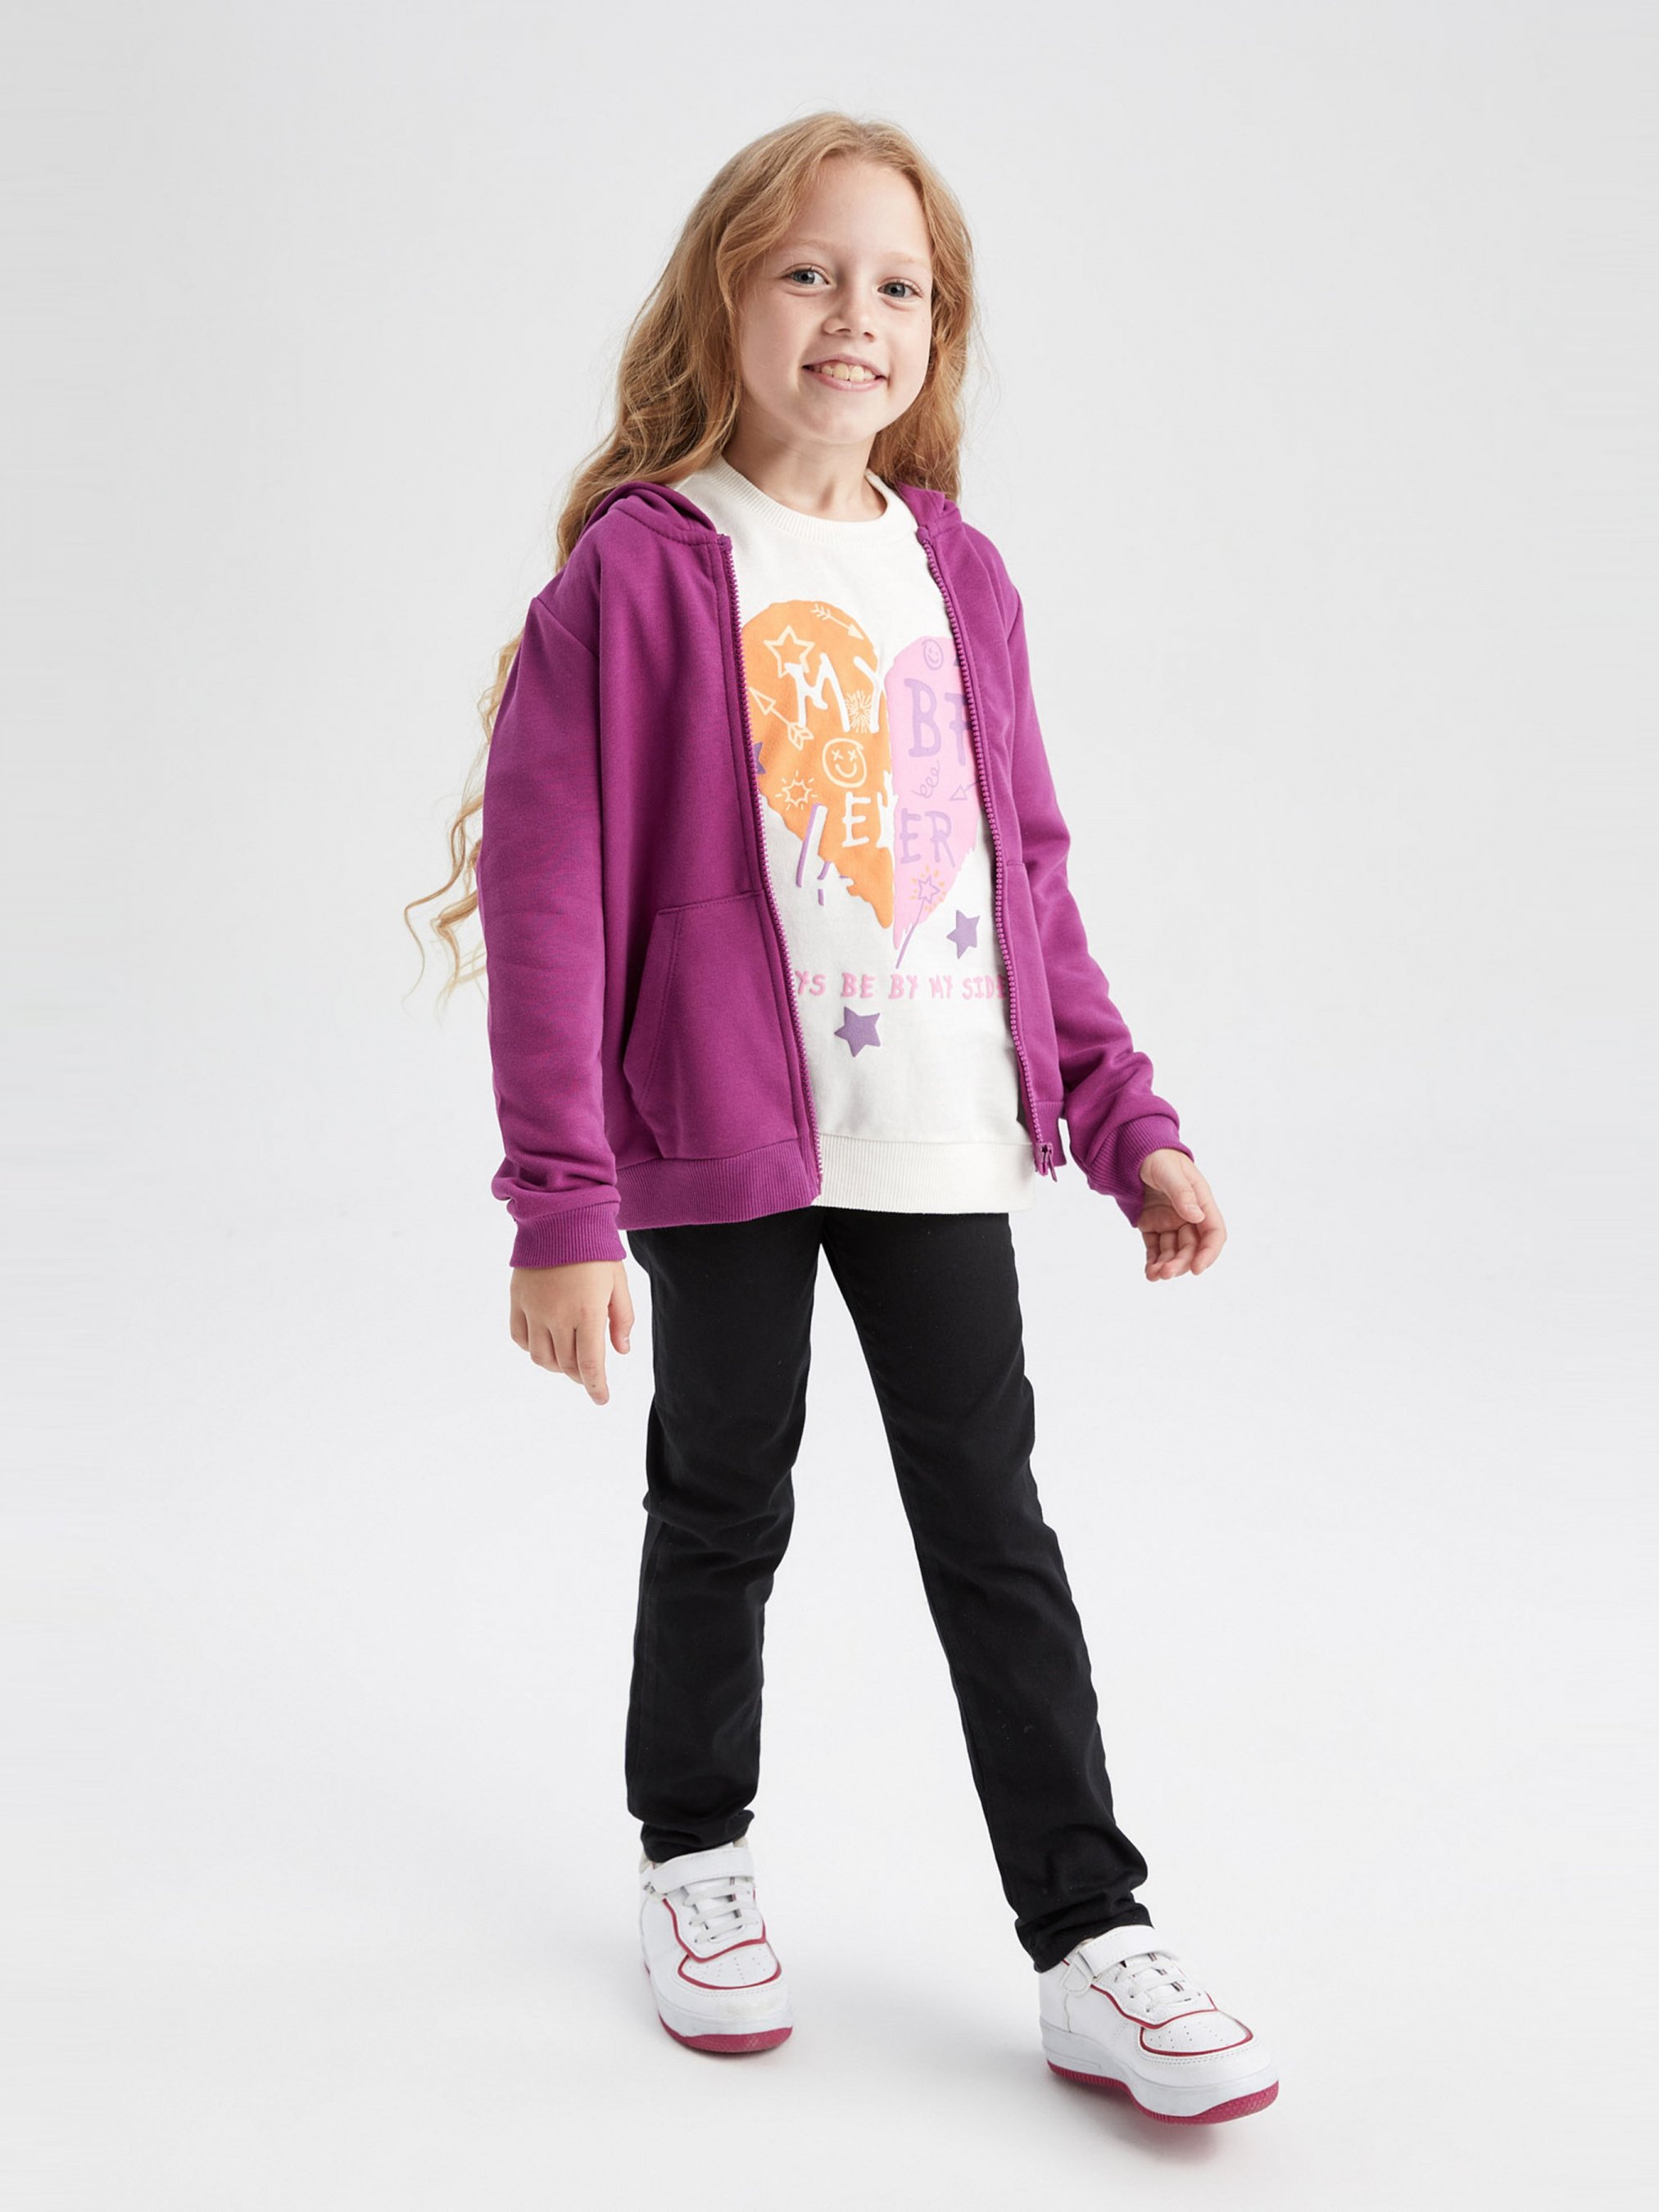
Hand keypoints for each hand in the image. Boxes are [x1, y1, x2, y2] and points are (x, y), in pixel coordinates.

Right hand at [509, 1259, 634, 1402]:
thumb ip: (622, 1319)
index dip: (596, 1387)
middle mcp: (557, 1316)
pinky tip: (545, 1343)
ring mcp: (534, 1309)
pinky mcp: (517, 1299)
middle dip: (580, 1376)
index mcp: (587, 1312)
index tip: (601, 1399)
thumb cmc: (595, 1248)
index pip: (590, 1364)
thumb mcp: (619, 1282)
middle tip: (590, 1374)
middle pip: (566, 1364)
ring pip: (541, 1357)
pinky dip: (532, 1348)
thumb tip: (621, 1351)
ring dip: (556, 1366)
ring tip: (568, 1360)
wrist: (559, 1216)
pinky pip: (520, 1338)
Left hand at [1134, 1150, 1226, 1281]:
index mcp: (1201, 1200)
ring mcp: (1170, 1221)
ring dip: (1167, 1265)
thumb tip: (1197, 1217)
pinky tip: (1149, 1272)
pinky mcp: (1152, 1225)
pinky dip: (1153, 1261)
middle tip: (1166, 1273)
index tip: (1196, 1268)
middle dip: (1182, 1263)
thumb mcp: (1168, 1170)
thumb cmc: (1155, 1155)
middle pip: (1192, 1247)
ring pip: (1174, 1251)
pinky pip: (1156, 1247)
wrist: (1131, 1149)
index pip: (1214, 1232)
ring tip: (1154, 1276)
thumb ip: (1182, 1192)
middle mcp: (1188, 1214)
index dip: (1209, 1253)